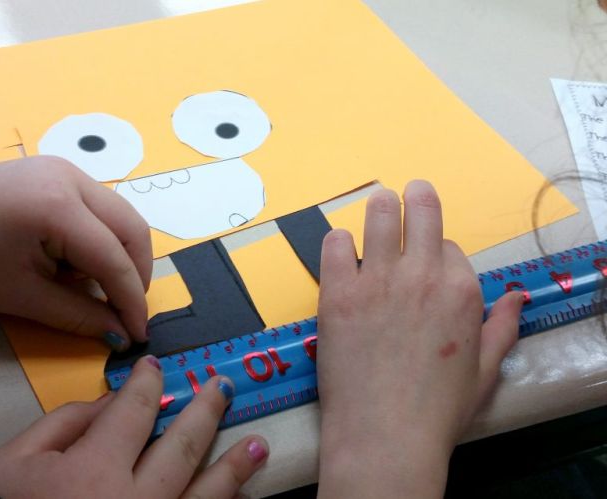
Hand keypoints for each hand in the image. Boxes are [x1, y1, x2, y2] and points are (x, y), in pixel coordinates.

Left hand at [0, 156, 151, 349]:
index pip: (113, 256)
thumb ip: (79, 315)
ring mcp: (69, 170)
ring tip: (94, 285)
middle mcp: (73, 178)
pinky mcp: (64, 172)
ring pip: (121, 216)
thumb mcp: (22, 296)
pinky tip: (79, 260)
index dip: (131, 298)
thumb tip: (121, 333)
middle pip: (131, 227)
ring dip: (120, 255)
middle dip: (134, 273)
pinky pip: (102, 208)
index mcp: (57, 207)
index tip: (138, 332)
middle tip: (123, 309)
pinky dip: (103, 238)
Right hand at [0, 356, 268, 497]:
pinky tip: (237, 497)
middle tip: (222, 387)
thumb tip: (111, 399)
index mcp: (94, 468)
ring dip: (234, 467)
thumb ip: (66, 422)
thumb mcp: (16, 460)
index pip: (134, 410)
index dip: (147, 383)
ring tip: (257, 445)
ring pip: (204, 494)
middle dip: (206, 411)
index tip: (156, 369)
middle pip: (182, 445)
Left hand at [316, 180, 522, 497]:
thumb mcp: (485, 372)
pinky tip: (341, 248)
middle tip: (407, 192)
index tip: (428, 262)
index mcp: (462, 291)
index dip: (438, 253)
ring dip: (379, 206)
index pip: (450, 246)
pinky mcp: (337, 292)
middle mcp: (422, 276)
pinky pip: (335, 244)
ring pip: (379, 216)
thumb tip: (517, 297)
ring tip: (376, 202)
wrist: (384, 435)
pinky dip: (338, 241)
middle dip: (416, 197)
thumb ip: (503, 328)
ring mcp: (377, 281)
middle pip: (421, 212)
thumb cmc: (437, 410)